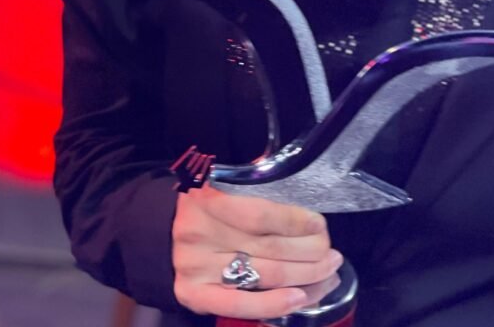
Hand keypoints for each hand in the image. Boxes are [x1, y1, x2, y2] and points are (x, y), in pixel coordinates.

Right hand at [171, 184, 343, 319]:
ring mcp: (196, 267)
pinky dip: (274, 303)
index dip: (298, 222)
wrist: (161, 233)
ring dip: (305, 278)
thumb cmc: (205, 208)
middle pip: (270, 247)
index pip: (263, 215)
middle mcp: (200, 232)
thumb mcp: (224, 188)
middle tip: (332, 254)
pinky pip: (240, 304)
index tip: (320, 225)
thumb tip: (309, 221)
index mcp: (209, 197)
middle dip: (310, 253)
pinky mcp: (194, 295)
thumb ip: (256, 197)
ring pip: (264, 276)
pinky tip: (299, 298)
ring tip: (328, 274)